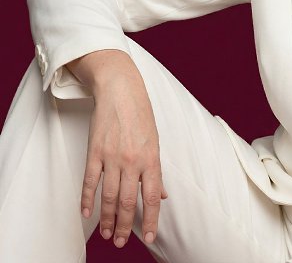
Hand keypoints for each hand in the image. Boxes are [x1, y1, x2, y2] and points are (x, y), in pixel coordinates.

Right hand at [67, 50, 167, 247]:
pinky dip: (87, 200)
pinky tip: (87, 214)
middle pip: (128, 201)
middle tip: (121, 242)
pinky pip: (90, 181)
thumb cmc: (141, 114)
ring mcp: (112, 157)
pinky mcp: (94, 151)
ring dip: (107, 219)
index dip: (151, 220)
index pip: (152, 197)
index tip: (148, 238)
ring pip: (108, 196)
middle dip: (125, 226)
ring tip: (106, 234)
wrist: (121, 90)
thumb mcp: (156, 141)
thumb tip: (163, 195)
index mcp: (152, 158)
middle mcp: (133, 160)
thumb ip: (157, 170)